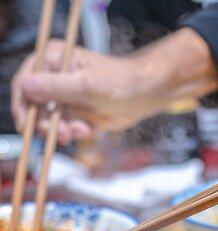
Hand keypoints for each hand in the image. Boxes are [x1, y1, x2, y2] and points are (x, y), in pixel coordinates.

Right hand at [12, 40, 167, 143]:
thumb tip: (25, 87)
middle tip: (61, 134)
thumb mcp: (86, 86)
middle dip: (47, 123)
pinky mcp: (77, 112)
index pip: (25, 83)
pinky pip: (68, 127)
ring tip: (80, 132)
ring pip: (52, 121)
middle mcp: (55, 76)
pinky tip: (89, 131)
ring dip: (63, 130)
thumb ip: (55, 88)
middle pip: (36, 106)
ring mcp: (66, 96)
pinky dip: (76, 132)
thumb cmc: (120, 84)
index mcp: (53, 59)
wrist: (145, 95)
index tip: (26, 126)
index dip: (23, 106)